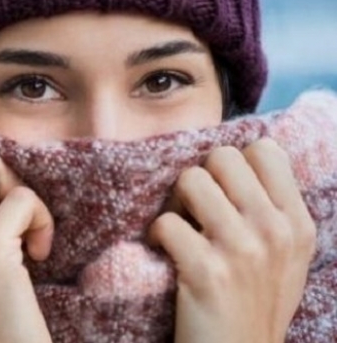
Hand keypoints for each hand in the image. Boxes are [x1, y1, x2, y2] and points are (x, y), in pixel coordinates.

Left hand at [149, 138, 316, 342]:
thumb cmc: (255, 303)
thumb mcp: (286, 256)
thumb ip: (272, 210)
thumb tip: (238, 160)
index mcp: (297, 222)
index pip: (265, 149)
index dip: (234, 163)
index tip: (224, 190)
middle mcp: (275, 230)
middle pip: (222, 157)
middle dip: (201, 178)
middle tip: (195, 209)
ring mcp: (242, 250)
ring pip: (191, 180)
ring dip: (175, 203)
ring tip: (180, 228)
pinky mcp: (206, 271)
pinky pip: (166, 221)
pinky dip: (156, 234)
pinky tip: (165, 251)